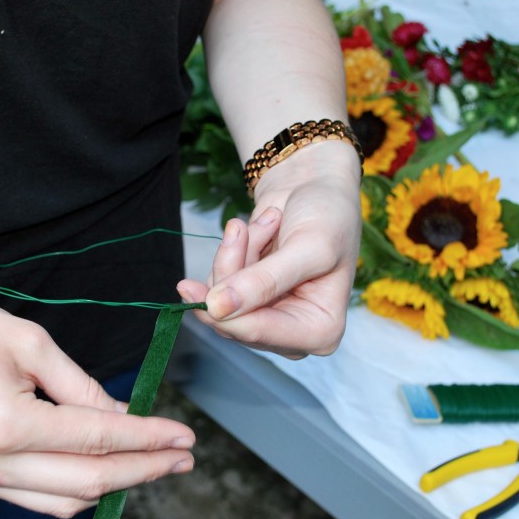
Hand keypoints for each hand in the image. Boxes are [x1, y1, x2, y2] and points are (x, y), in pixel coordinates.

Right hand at [0, 281, 195, 518]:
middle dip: (144, 471)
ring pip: (63, 502)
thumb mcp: (26, 340)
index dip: (149, 439)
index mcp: (5, 425)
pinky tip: (102, 468)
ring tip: (151, 464)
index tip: (185, 436)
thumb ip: (79, 385)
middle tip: (183, 457)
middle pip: (87, 484)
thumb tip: (119, 414)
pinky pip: (34, 499)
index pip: (97, 440)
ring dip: (113, 487)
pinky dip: (75, 489)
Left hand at [176, 142, 361, 357]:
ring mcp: (269, 314)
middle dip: (233, 269)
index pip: (259, 333)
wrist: (316, 184)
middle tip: (240, 228)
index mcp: (321, 331)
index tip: (190, 287)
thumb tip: (217, 308)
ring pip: (220, 299)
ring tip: (268, 221)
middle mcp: (293, 332)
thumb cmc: (329, 215)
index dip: (224, 312)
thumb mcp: (308, 247)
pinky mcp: (248, 297)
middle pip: (233, 318)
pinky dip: (234, 250)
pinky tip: (260, 229)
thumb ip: (264, 281)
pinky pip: (219, 281)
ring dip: (236, 252)